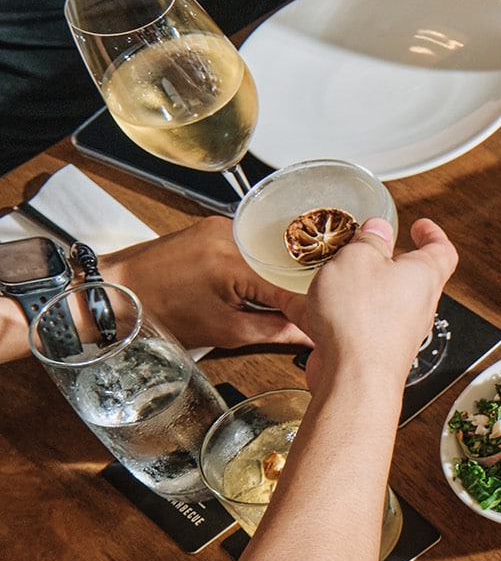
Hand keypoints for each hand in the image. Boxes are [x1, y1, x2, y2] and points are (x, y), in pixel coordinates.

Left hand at [100, 217, 309, 351]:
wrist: (115, 291)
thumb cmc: (160, 312)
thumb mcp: (225, 331)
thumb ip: (275, 331)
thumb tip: (309, 334)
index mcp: (235, 262)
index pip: (293, 284)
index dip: (312, 304)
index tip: (326, 320)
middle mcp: (230, 234)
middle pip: (285, 260)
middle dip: (300, 285)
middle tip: (312, 309)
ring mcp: (220, 226)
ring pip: (269, 250)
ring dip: (280, 272)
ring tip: (286, 297)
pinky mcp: (211, 226)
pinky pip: (250, 243)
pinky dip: (260, 262)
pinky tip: (261, 281)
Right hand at [296, 217, 456, 396]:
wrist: (354, 377)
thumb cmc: (363, 317)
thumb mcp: (360, 258)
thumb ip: (369, 240)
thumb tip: (379, 229)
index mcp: (423, 276)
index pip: (441, 252)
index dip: (432, 235)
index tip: (420, 225)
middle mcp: (414, 305)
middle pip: (405, 276)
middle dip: (381, 259)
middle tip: (361, 244)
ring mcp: (391, 330)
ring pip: (369, 299)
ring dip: (345, 284)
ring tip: (320, 269)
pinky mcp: (365, 348)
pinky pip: (342, 321)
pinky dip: (318, 309)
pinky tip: (290, 300)